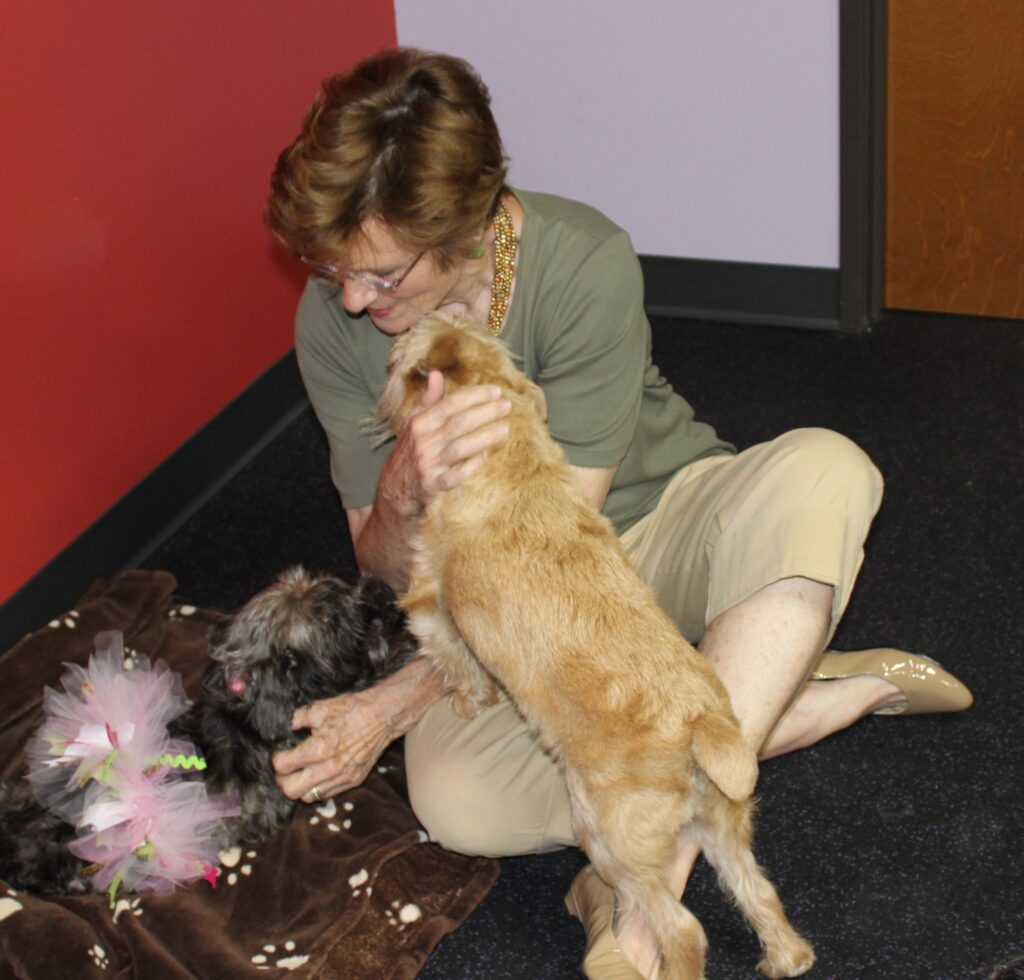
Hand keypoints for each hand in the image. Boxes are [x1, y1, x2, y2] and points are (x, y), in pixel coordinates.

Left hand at [272, 687, 396, 802]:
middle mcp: (329, 768)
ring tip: (300, 772)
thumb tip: (281, 728)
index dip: (275, 760)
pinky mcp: (354, 781)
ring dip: (299, 786)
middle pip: (290, 790)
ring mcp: (343, 777)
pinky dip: (317, 788)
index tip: (277, 754)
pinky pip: (327, 794)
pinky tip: (317, 774)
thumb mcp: (319, 708)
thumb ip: (296, 719)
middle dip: (282, 779)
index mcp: (319, 748)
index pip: (282, 766)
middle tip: (284, 767)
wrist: (383, 715)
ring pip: (308, 797)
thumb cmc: (352, 709)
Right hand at [382, 369, 510, 513]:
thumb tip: (436, 373)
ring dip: (485, 438)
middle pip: (458, 423)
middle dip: (486, 413)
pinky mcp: (433, 486)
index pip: (450, 404)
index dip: (475, 396)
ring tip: (506, 429)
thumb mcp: (414, 424)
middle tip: (507, 406)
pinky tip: (487, 457)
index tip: (496, 391)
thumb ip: (428, 400)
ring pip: (460, 448)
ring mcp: (428, 464)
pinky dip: (471, 466)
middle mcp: (423, 441)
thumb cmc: (410, 452)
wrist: (394, 489)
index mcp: (419, 423)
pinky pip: (454, 476)